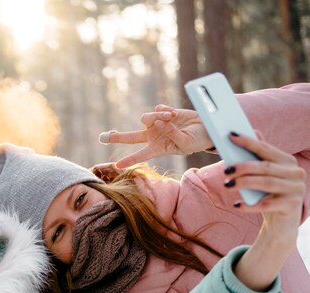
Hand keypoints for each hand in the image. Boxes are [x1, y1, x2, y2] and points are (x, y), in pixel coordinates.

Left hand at [99, 105, 213, 167]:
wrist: (206, 128)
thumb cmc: (196, 141)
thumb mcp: (185, 143)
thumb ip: (171, 134)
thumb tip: (158, 123)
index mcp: (157, 148)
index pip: (140, 155)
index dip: (129, 160)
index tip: (117, 166)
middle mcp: (153, 136)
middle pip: (130, 137)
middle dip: (116, 137)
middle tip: (102, 137)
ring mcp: (156, 124)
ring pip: (146, 118)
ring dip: (157, 117)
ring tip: (172, 118)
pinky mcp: (162, 112)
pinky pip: (158, 109)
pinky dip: (166, 111)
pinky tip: (175, 115)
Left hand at [228, 133, 305, 290]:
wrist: (282, 224)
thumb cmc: (269, 195)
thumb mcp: (264, 176)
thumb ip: (260, 156)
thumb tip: (254, 131)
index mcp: (289, 162)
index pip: (266, 149)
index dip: (248, 142)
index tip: (230, 136)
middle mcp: (297, 173)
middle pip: (265, 167)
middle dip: (243, 167)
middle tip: (225, 170)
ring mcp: (297, 190)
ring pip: (266, 183)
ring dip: (244, 183)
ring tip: (226, 185)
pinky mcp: (292, 206)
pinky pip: (267, 205)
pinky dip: (249, 205)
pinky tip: (236, 205)